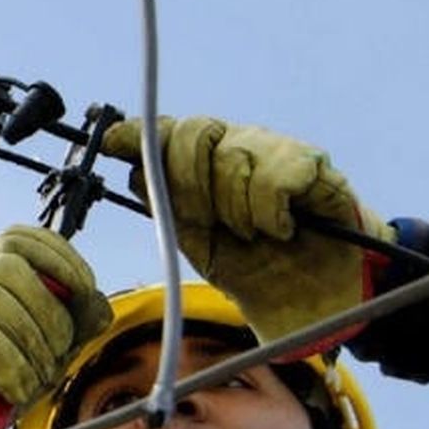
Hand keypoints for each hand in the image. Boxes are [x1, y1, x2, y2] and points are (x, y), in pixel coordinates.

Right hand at [0, 225, 110, 428]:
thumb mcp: (19, 378)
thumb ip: (51, 344)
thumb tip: (96, 309)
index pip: (22, 240)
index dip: (63, 262)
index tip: (85, 301)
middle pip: (16, 266)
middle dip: (51, 317)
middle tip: (55, 366)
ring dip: (27, 343)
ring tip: (31, 387)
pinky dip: (1, 360)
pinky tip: (8, 391)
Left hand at [102, 116, 395, 345]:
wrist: (313, 296)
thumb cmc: (255, 267)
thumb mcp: (196, 241)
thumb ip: (167, 205)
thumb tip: (134, 172)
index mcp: (205, 166)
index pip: (169, 132)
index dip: (141, 134)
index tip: (114, 142)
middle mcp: (237, 148)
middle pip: (195, 133)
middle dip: (190, 181)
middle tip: (209, 220)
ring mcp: (275, 151)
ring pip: (234, 156)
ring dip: (236, 209)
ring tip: (252, 235)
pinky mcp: (314, 163)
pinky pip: (276, 175)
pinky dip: (271, 212)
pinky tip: (281, 229)